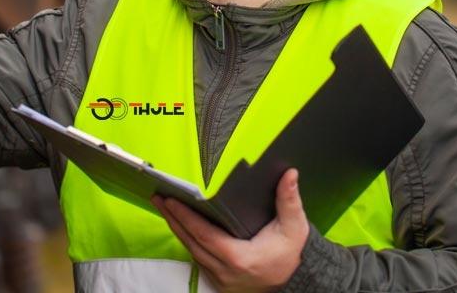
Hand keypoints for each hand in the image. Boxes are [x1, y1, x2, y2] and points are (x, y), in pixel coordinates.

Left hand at [152, 168, 309, 291]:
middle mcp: (225, 270)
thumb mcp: (294, 226)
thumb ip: (289, 200)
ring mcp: (221, 278)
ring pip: (192, 251)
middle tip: (160, 198)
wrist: (297, 281)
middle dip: (173, 218)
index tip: (172, 200)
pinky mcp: (220, 281)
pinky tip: (181, 227)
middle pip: (191, 242)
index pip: (204, 234)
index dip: (186, 217)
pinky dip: (188, 242)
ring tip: (165, 208)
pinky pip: (198, 259)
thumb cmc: (293, 254)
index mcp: (239, 257)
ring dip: (177, 229)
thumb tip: (290, 174)